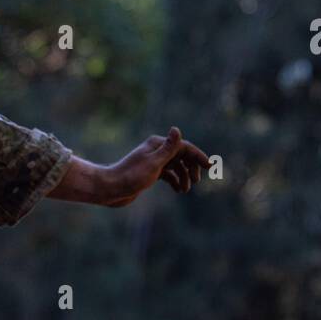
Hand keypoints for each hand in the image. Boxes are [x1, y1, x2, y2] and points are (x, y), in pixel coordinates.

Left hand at [48, 127, 210, 206]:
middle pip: (182, 156)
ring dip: (184, 176)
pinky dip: (175, 181)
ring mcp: (153, 162)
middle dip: (192, 167)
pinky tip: (179, 190)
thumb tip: (177, 129)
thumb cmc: (130, 176)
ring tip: (185, 189)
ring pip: (176, 166)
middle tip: (197, 180)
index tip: (210, 166)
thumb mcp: (153, 164)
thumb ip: (168, 149)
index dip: (198, 156)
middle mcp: (156, 150)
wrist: (110, 189)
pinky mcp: (150, 173)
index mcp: (157, 144)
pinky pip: (169, 174)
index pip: (184, 147)